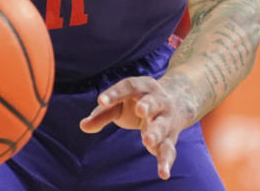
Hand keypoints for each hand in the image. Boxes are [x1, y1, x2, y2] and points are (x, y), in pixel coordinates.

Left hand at [78, 75, 192, 179]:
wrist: (176, 103)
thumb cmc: (137, 103)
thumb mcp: (120, 104)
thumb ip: (102, 114)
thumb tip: (83, 126)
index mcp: (142, 87)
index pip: (129, 87)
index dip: (115, 93)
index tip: (101, 101)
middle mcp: (158, 100)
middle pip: (153, 102)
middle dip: (147, 106)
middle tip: (141, 110)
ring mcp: (166, 119)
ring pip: (162, 126)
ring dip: (156, 133)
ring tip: (147, 141)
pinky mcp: (170, 138)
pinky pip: (169, 149)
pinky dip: (166, 162)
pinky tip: (163, 173)